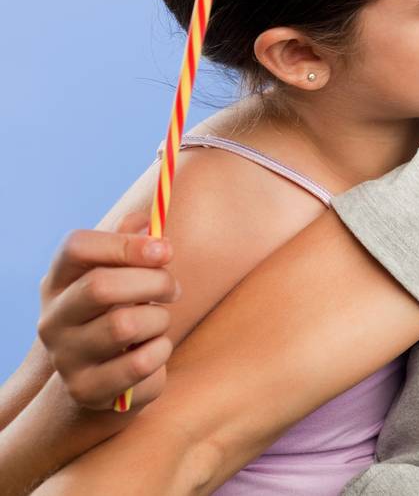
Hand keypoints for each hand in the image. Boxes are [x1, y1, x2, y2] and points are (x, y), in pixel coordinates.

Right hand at [36, 211, 180, 410]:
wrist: (102, 380)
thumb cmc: (118, 313)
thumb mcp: (119, 275)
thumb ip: (129, 243)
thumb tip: (147, 219)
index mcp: (58, 283)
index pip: (76, 247)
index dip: (125, 243)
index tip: (164, 250)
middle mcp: (52, 320)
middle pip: (101, 286)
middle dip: (154, 282)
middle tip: (173, 289)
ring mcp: (65, 358)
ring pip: (125, 325)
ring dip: (160, 320)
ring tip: (159, 323)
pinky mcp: (87, 391)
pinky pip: (141, 363)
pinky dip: (161, 352)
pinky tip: (156, 349)